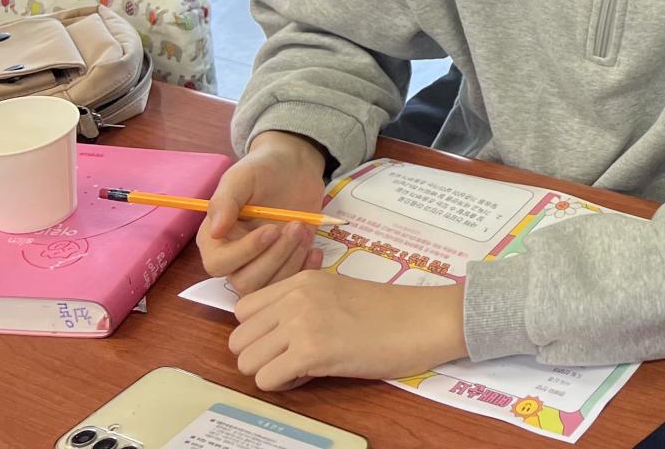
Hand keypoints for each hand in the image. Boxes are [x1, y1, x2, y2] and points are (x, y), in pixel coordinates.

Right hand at [197, 131, 330, 295]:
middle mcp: (235, 259)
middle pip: (246, 282)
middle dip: (274, 257)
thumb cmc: (262, 169)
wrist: (295, 167)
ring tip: (304, 231)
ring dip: (291, 261)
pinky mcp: (287, 265)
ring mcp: (263, 264)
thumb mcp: (241, 177)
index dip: (245, 251)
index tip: (271, 229)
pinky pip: (292, 283)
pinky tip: (315, 249)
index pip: (219, 263)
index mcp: (215, 240)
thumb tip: (215, 230)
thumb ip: (225, 200)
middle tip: (295, 226)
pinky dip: (306, 269)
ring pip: (270, 285)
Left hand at [230, 273, 468, 390]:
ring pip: (245, 361)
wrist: (426, 319)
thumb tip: (276, 334)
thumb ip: (304, 305)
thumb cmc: (393, 312)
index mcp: (301, 280)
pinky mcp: (312, 352)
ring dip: (269, 371)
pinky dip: (284, 385)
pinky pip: (266, 379)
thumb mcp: (339, 294)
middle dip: (260, 356)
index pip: (243, 310)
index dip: (260, 332)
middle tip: (292, 359)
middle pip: (239, 338)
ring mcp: (302, 324)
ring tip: (302, 368)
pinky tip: (312, 375)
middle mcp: (295, 298)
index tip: (286, 340)